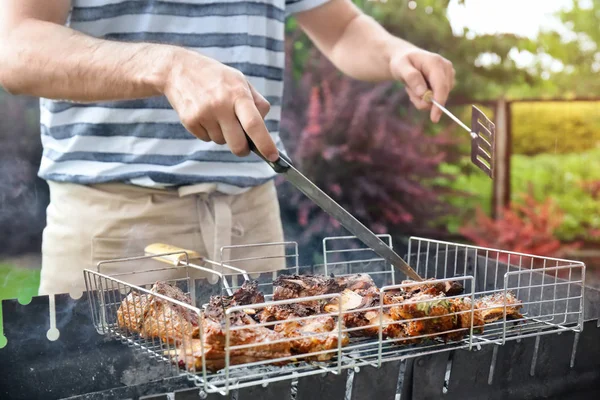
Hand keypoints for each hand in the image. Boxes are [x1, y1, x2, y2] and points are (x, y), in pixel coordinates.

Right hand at [163, 49, 277, 160]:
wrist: (178, 69)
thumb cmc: (216, 77)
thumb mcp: (240, 80)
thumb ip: (256, 102)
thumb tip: (264, 127)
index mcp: (238, 94)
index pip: (254, 124)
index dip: (265, 143)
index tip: (273, 156)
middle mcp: (221, 105)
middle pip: (238, 144)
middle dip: (242, 149)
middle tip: (243, 145)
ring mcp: (204, 114)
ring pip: (221, 142)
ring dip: (223, 135)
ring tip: (216, 114)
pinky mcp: (190, 121)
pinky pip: (206, 139)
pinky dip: (209, 132)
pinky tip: (204, 115)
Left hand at [389, 48, 455, 122]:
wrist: (406, 59)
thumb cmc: (402, 62)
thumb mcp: (400, 67)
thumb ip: (412, 78)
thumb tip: (423, 93)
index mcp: (435, 62)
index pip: (441, 86)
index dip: (438, 102)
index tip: (434, 118)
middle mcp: (446, 68)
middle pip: (441, 94)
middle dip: (423, 100)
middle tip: (409, 90)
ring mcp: (449, 75)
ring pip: (437, 99)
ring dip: (422, 98)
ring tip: (412, 86)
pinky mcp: (447, 82)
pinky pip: (437, 98)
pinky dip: (425, 98)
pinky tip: (418, 88)